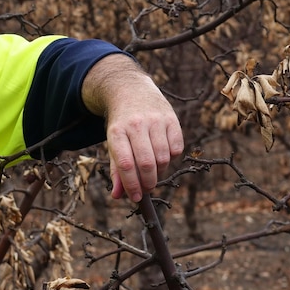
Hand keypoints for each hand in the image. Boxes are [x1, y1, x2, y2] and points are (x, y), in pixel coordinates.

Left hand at [82, 55, 183, 201]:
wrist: (130, 91)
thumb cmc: (121, 124)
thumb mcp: (113, 143)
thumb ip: (116, 170)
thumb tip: (118, 196)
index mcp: (117, 131)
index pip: (125, 164)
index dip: (132, 185)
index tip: (136, 198)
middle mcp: (136, 124)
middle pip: (146, 163)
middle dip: (148, 182)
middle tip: (147, 189)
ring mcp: (155, 120)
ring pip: (163, 157)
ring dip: (160, 172)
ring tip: (153, 172)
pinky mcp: (171, 118)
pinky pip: (176, 148)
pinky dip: (171, 158)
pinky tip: (162, 155)